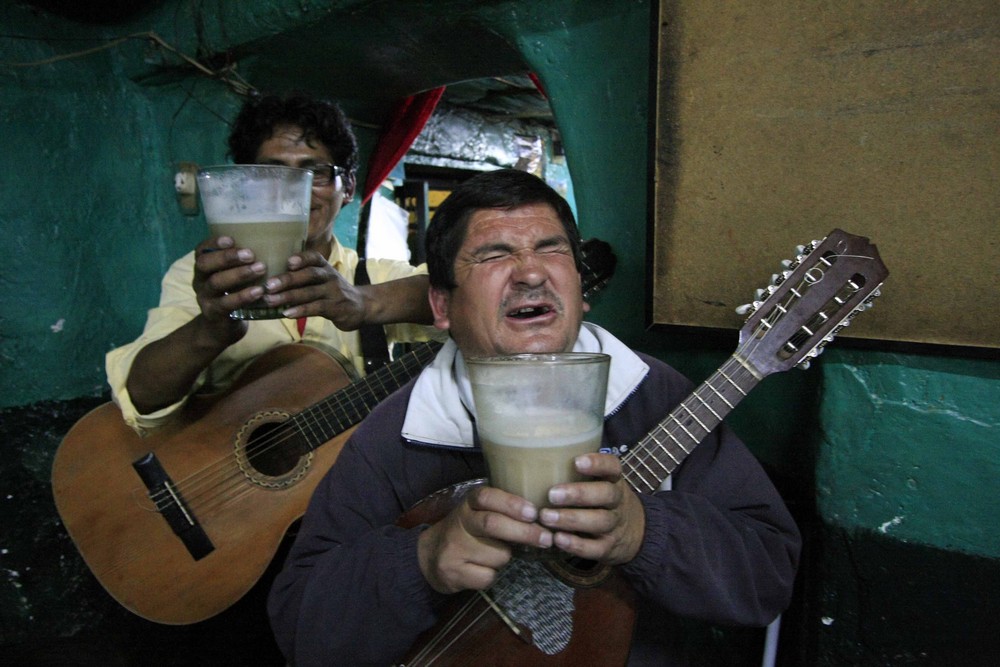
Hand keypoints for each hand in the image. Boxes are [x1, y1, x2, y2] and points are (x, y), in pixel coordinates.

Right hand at [192, 236, 264, 336]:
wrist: (221, 329)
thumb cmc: (233, 294)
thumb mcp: (232, 277)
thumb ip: (242, 262)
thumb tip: (272, 242)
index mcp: (204, 268)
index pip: (201, 250)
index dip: (213, 243)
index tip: (232, 239)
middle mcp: (199, 280)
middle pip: (204, 264)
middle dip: (227, 257)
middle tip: (250, 254)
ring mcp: (205, 298)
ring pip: (216, 283)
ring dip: (239, 274)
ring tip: (260, 268)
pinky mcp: (214, 314)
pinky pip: (226, 303)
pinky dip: (243, 296)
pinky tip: (259, 291)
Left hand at [259, 251, 367, 327]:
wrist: (360, 306)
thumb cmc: (333, 291)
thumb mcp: (323, 278)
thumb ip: (304, 276)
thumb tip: (271, 279)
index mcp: (324, 266)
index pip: (314, 258)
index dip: (302, 258)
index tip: (287, 261)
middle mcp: (330, 276)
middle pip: (309, 275)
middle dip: (287, 279)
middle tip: (269, 285)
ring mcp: (334, 292)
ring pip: (310, 292)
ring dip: (288, 296)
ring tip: (271, 300)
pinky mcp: (336, 308)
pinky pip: (316, 308)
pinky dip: (301, 310)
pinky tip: (287, 313)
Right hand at [417, 486, 553, 593]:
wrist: (428, 556)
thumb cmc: (465, 531)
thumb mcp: (477, 513)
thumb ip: (501, 510)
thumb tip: (541, 517)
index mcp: (468, 505)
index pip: (487, 497)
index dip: (511, 503)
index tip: (533, 512)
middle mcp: (459, 524)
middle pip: (493, 524)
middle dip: (524, 532)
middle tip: (546, 538)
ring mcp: (454, 549)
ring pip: (497, 555)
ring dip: (505, 557)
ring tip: (494, 554)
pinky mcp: (453, 573)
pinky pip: (488, 577)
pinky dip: (492, 575)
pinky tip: (481, 569)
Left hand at [538, 453, 645, 565]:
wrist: (633, 532)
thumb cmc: (600, 498)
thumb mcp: (598, 482)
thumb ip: (574, 471)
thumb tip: (532, 454)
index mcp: (613, 480)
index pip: (613, 467)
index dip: (598, 463)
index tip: (577, 461)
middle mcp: (617, 501)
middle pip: (606, 494)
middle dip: (579, 494)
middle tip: (552, 494)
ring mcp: (614, 525)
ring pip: (599, 521)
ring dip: (571, 519)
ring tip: (546, 517)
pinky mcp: (608, 548)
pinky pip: (595, 548)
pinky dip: (576, 545)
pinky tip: (557, 539)